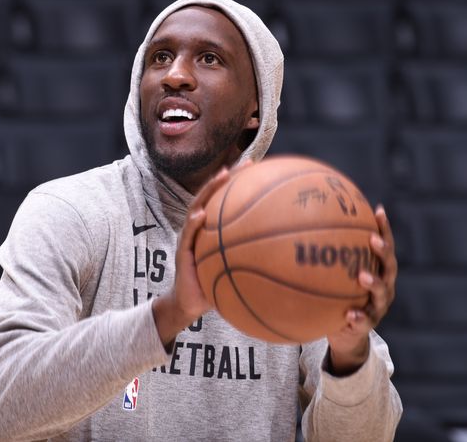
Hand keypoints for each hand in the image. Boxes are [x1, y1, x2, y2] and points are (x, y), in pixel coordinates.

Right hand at [153, 161, 252, 346]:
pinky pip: (187, 234)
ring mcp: (189, 236)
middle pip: (213, 195)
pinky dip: (193, 223)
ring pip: (198, 206)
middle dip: (228, 176)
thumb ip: (253, 259)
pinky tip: (201, 215)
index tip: (257, 165)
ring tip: (221, 176)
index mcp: (212, 228)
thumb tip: (284, 255)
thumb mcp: (237, 270)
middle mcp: (200, 227)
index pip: (225, 199)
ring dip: (209, 190)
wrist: (190, 304)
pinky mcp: (182, 250)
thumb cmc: (215, 286)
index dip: (239, 181)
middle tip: (246, 162)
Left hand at [326, 204, 397, 374]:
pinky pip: (365, 321)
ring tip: (362, 276)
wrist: (346, 335)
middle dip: (383, 251)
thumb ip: (328, 257)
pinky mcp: (368, 326)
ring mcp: (378, 306)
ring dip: (374, 283)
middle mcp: (384, 287)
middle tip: (372, 240)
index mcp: (378, 271)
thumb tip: (301, 227)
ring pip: (382, 293)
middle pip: (390, 266)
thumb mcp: (335, 277)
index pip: (384, 246)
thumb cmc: (338, 297)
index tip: (378, 210)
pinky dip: (358, 317)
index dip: (384, 229)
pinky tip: (350, 313)